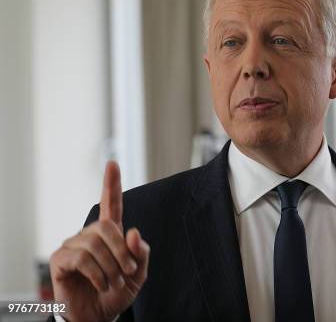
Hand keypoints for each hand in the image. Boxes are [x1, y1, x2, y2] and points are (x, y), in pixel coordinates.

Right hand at [50, 162, 149, 321]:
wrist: (98, 317)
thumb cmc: (117, 293)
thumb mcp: (138, 274)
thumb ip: (141, 253)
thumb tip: (134, 232)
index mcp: (111, 234)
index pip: (112, 204)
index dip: (112, 184)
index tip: (113, 163)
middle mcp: (90, 235)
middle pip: (107, 226)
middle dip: (123, 251)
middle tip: (128, 273)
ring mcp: (73, 245)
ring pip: (95, 243)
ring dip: (111, 267)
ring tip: (113, 283)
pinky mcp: (60, 260)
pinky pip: (81, 257)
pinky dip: (97, 273)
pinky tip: (101, 284)